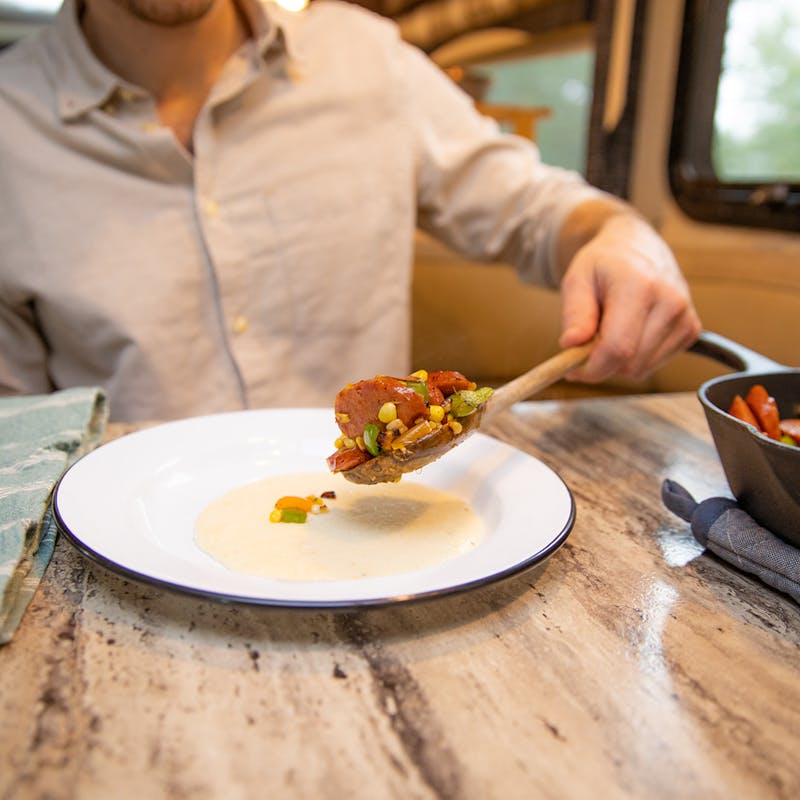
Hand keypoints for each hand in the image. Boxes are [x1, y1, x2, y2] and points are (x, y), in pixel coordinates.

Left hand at [557, 213, 701, 382]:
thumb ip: (574, 313)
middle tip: (586, 345)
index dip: (591, 368)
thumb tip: (571, 344)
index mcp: (639, 285)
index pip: (617, 347)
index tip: (572, 369)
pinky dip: (635, 358)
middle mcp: (670, 301)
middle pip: (630, 363)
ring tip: (609, 331)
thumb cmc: (603, 264)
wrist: (638, 246)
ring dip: (618, 361)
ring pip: (641, 369)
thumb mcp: (577, 279)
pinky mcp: (691, 329)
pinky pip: (654, 365)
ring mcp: (684, 316)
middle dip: (601, 364)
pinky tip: (630, 333)